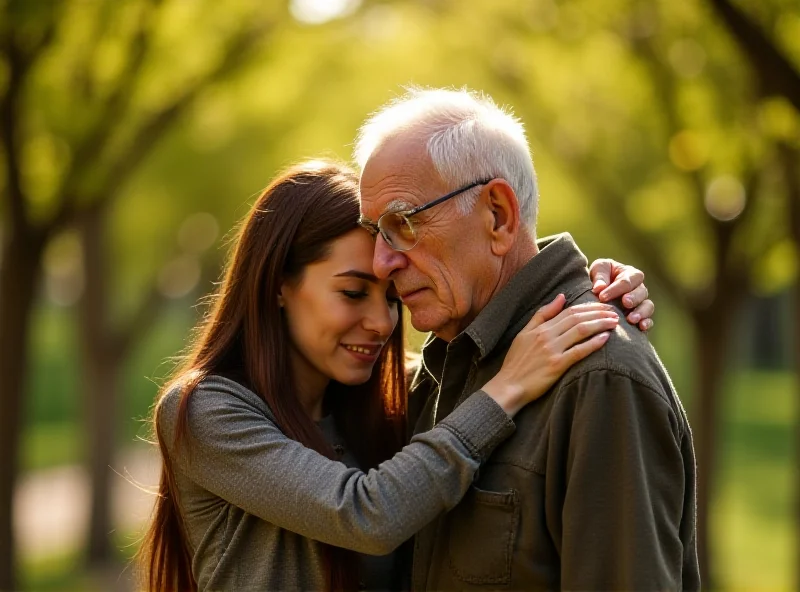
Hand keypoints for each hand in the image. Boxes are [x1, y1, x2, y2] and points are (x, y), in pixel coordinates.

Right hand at [482, 294, 617, 416]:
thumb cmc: (516, 362)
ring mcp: (552, 350)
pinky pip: (579, 351)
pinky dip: (594, 343)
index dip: (588, 307)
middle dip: (599, 313)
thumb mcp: (524, 333)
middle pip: (577, 318)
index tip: (603, 305)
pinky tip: (605, 338)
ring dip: (600, 324)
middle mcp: (546, 336)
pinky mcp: (557, 365)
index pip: (568, 311)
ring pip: (581, 330)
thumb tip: (561, 297)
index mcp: (539, 328)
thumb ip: (542, 314)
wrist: (508, 386)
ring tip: (614, 322)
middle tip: (614, 311)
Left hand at [589, 258, 653, 330]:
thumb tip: (599, 287)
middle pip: (642, 292)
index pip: (627, 281)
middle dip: (634, 298)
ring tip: (631, 319)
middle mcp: (639, 288)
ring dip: (641, 312)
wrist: (598, 291)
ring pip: (648, 306)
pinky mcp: (641, 317)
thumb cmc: (600, 277)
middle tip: (625, 303)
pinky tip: (641, 327)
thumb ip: (599, 276)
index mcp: (630, 274)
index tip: (602, 297)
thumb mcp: (598, 270)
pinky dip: (647, 323)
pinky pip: (649, 320)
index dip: (616, 289)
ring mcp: (641, 303)